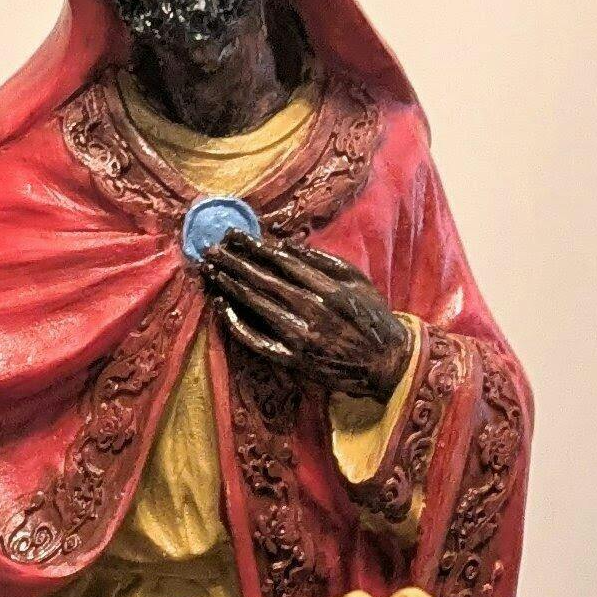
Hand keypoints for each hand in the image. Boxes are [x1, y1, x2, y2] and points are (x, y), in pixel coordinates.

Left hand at [199, 235, 414, 398]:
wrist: (385, 362)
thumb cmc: (372, 316)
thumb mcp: (357, 281)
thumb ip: (324, 261)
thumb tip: (287, 244)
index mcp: (328, 287)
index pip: (283, 262)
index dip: (255, 247)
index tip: (235, 234)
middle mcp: (312, 310)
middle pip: (264, 281)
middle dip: (234, 262)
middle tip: (211, 248)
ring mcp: (300, 337)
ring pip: (257, 306)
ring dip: (230, 286)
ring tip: (211, 270)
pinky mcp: (293, 359)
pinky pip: (258, 341)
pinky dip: (238, 324)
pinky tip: (222, 307)